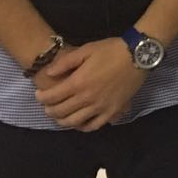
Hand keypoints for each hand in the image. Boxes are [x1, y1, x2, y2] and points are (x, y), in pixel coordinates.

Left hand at [32, 38, 146, 130]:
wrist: (137, 55)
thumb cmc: (111, 50)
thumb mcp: (86, 49)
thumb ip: (66, 62)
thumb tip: (49, 73)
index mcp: (78, 82)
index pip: (53, 97)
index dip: (42, 97)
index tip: (39, 95)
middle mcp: (87, 98)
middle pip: (61, 112)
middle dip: (50, 110)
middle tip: (47, 106)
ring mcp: (100, 107)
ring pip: (75, 122)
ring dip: (62, 121)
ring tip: (59, 116)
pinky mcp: (112, 111)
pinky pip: (94, 125)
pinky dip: (83, 127)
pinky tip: (79, 123)